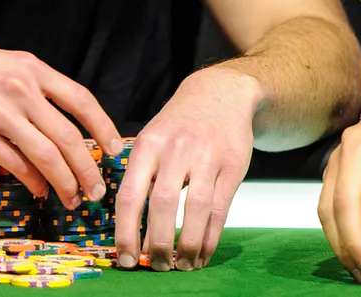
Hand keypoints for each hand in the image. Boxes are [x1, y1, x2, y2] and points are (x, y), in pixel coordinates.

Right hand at [0, 33, 119, 206]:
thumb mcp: (9, 67)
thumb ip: (37, 89)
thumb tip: (63, 126)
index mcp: (34, 70)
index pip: (81, 100)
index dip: (102, 126)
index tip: (114, 149)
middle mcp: (23, 91)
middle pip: (67, 136)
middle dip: (87, 167)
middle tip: (98, 189)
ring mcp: (1, 115)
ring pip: (46, 155)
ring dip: (65, 181)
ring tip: (74, 198)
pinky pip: (16, 164)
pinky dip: (33, 181)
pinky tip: (41, 190)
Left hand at [113, 66, 259, 271]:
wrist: (222, 93)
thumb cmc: (179, 126)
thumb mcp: (152, 140)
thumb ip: (141, 178)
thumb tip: (133, 234)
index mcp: (149, 145)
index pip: (131, 195)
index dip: (126, 232)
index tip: (127, 259)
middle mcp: (178, 149)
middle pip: (164, 205)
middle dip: (159, 244)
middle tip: (157, 267)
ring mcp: (208, 156)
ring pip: (196, 209)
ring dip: (188, 245)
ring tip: (182, 266)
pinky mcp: (234, 165)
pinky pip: (221, 208)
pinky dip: (212, 236)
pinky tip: (204, 253)